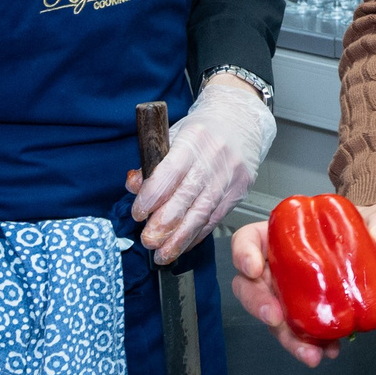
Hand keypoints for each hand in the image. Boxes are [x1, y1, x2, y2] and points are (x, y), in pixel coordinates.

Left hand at [128, 77, 275, 262]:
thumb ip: (152, 162)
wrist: (240, 121)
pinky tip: (183, 244)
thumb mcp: (173, 134)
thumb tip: (134, 187)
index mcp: (194, 139)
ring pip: (203, 212)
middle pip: (187, 197)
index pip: (171, 171)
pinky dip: (197, 234)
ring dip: (180, 237)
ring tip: (163, 254)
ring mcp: (229, 176)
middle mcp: (214, 158)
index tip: (138, 213)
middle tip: (148, 241)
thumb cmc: (203, 129)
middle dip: (165, 224)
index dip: (153, 196)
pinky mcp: (239, 190)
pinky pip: (215, 217)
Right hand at [228, 199, 375, 365]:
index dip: (243, 253)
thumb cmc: (370, 227)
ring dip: (286, 337)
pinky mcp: (306, 314)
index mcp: (284, 234)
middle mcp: (279, 265)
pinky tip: (329, 351)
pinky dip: (310, 346)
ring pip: (272, 317)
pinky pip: (298, 333)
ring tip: (310, 352)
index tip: (254, 269)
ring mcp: (289, 293)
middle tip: (275, 319)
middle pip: (250, 284)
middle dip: (258, 304)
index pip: (249, 239)